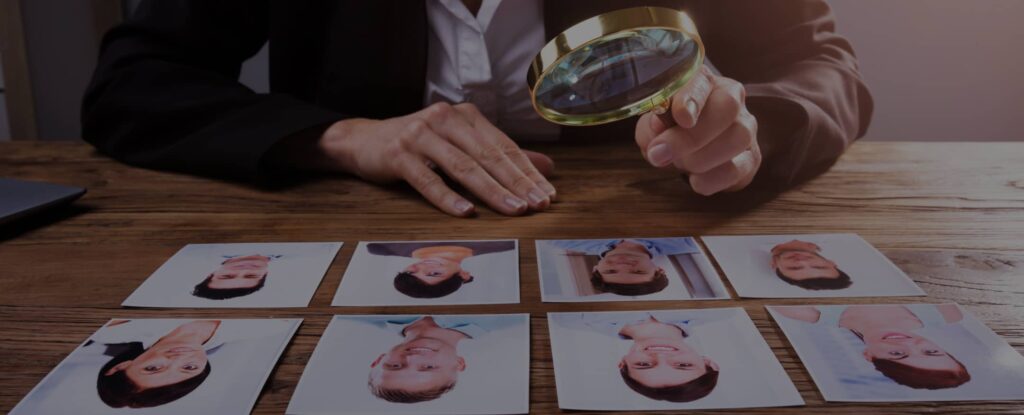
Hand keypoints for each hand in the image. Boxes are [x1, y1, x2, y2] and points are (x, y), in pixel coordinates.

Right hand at [309, 102, 555, 216]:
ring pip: (463, 166)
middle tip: (538, 205)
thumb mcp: (460, 145)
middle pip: (488, 155)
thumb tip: (546, 168)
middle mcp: (445, 118)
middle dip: (516, 183)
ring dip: (491, 191)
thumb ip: (499, 155)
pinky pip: (427, 178)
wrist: (362, 141)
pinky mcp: (398, 152)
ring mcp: (420, 133)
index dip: (527, 172)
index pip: (504, 146)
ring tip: (513, 210)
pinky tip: (465, 212)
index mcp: (465, 115)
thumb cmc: (417, 146)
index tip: (548, 195)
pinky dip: (447, 197)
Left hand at [635, 65, 761, 194]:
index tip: (681, 118)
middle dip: (693, 136)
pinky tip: (695, 180)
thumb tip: (659, 126)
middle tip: (661, 154)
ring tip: (679, 164)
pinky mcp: (752, 158)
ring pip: (738, 138)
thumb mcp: (652, 125)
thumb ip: (652, 125)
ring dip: (700, 159)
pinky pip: (738, 169)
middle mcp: (732, 99)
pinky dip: (712, 179)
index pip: (702, 81)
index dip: (692, 98)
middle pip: (727, 107)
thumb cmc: (669, 131)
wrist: (688, 152)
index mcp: (703, 82)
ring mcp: (746, 128)